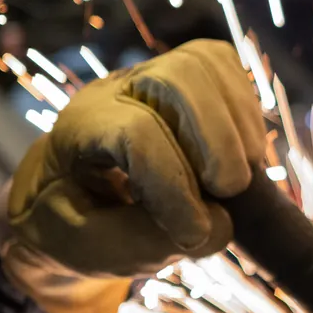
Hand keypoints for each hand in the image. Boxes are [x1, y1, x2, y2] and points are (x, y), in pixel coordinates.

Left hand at [0, 40, 263, 308]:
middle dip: (216, 139)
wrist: (68, 198)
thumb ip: (144, 243)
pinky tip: (241, 156)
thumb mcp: (87, 248)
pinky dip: (244, 113)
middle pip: (176, 77)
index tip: (193, 235)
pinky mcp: (182, 76)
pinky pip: (225, 68)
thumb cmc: (74, 224)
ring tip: (235, 182)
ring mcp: (150, 74)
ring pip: (205, 65)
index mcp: (79, 129)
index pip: (136, 135)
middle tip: (227, 193)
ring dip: (236, 127)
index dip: (176, 187)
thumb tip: (220, 225)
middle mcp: (114, 89)